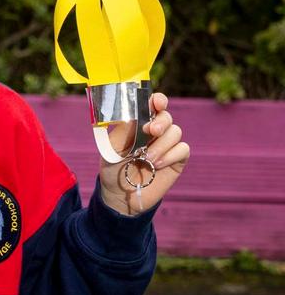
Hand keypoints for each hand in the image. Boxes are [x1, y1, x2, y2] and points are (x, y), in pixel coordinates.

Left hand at [96, 92, 190, 215]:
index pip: (151, 105)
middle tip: (151, 131)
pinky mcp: (177, 159)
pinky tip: (157, 165)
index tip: (157, 103)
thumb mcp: (112, 148)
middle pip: (166, 116)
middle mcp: (154, 131)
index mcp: (137, 123)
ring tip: (147, 158)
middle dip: (161, 121)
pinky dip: (170, 155)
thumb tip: (137, 114)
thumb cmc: (112, 168)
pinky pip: (183, 148)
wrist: (120, 194)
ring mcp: (167, 144)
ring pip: (175, 132)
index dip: (157, 100)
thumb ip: (125, 130)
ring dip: (161, 144)